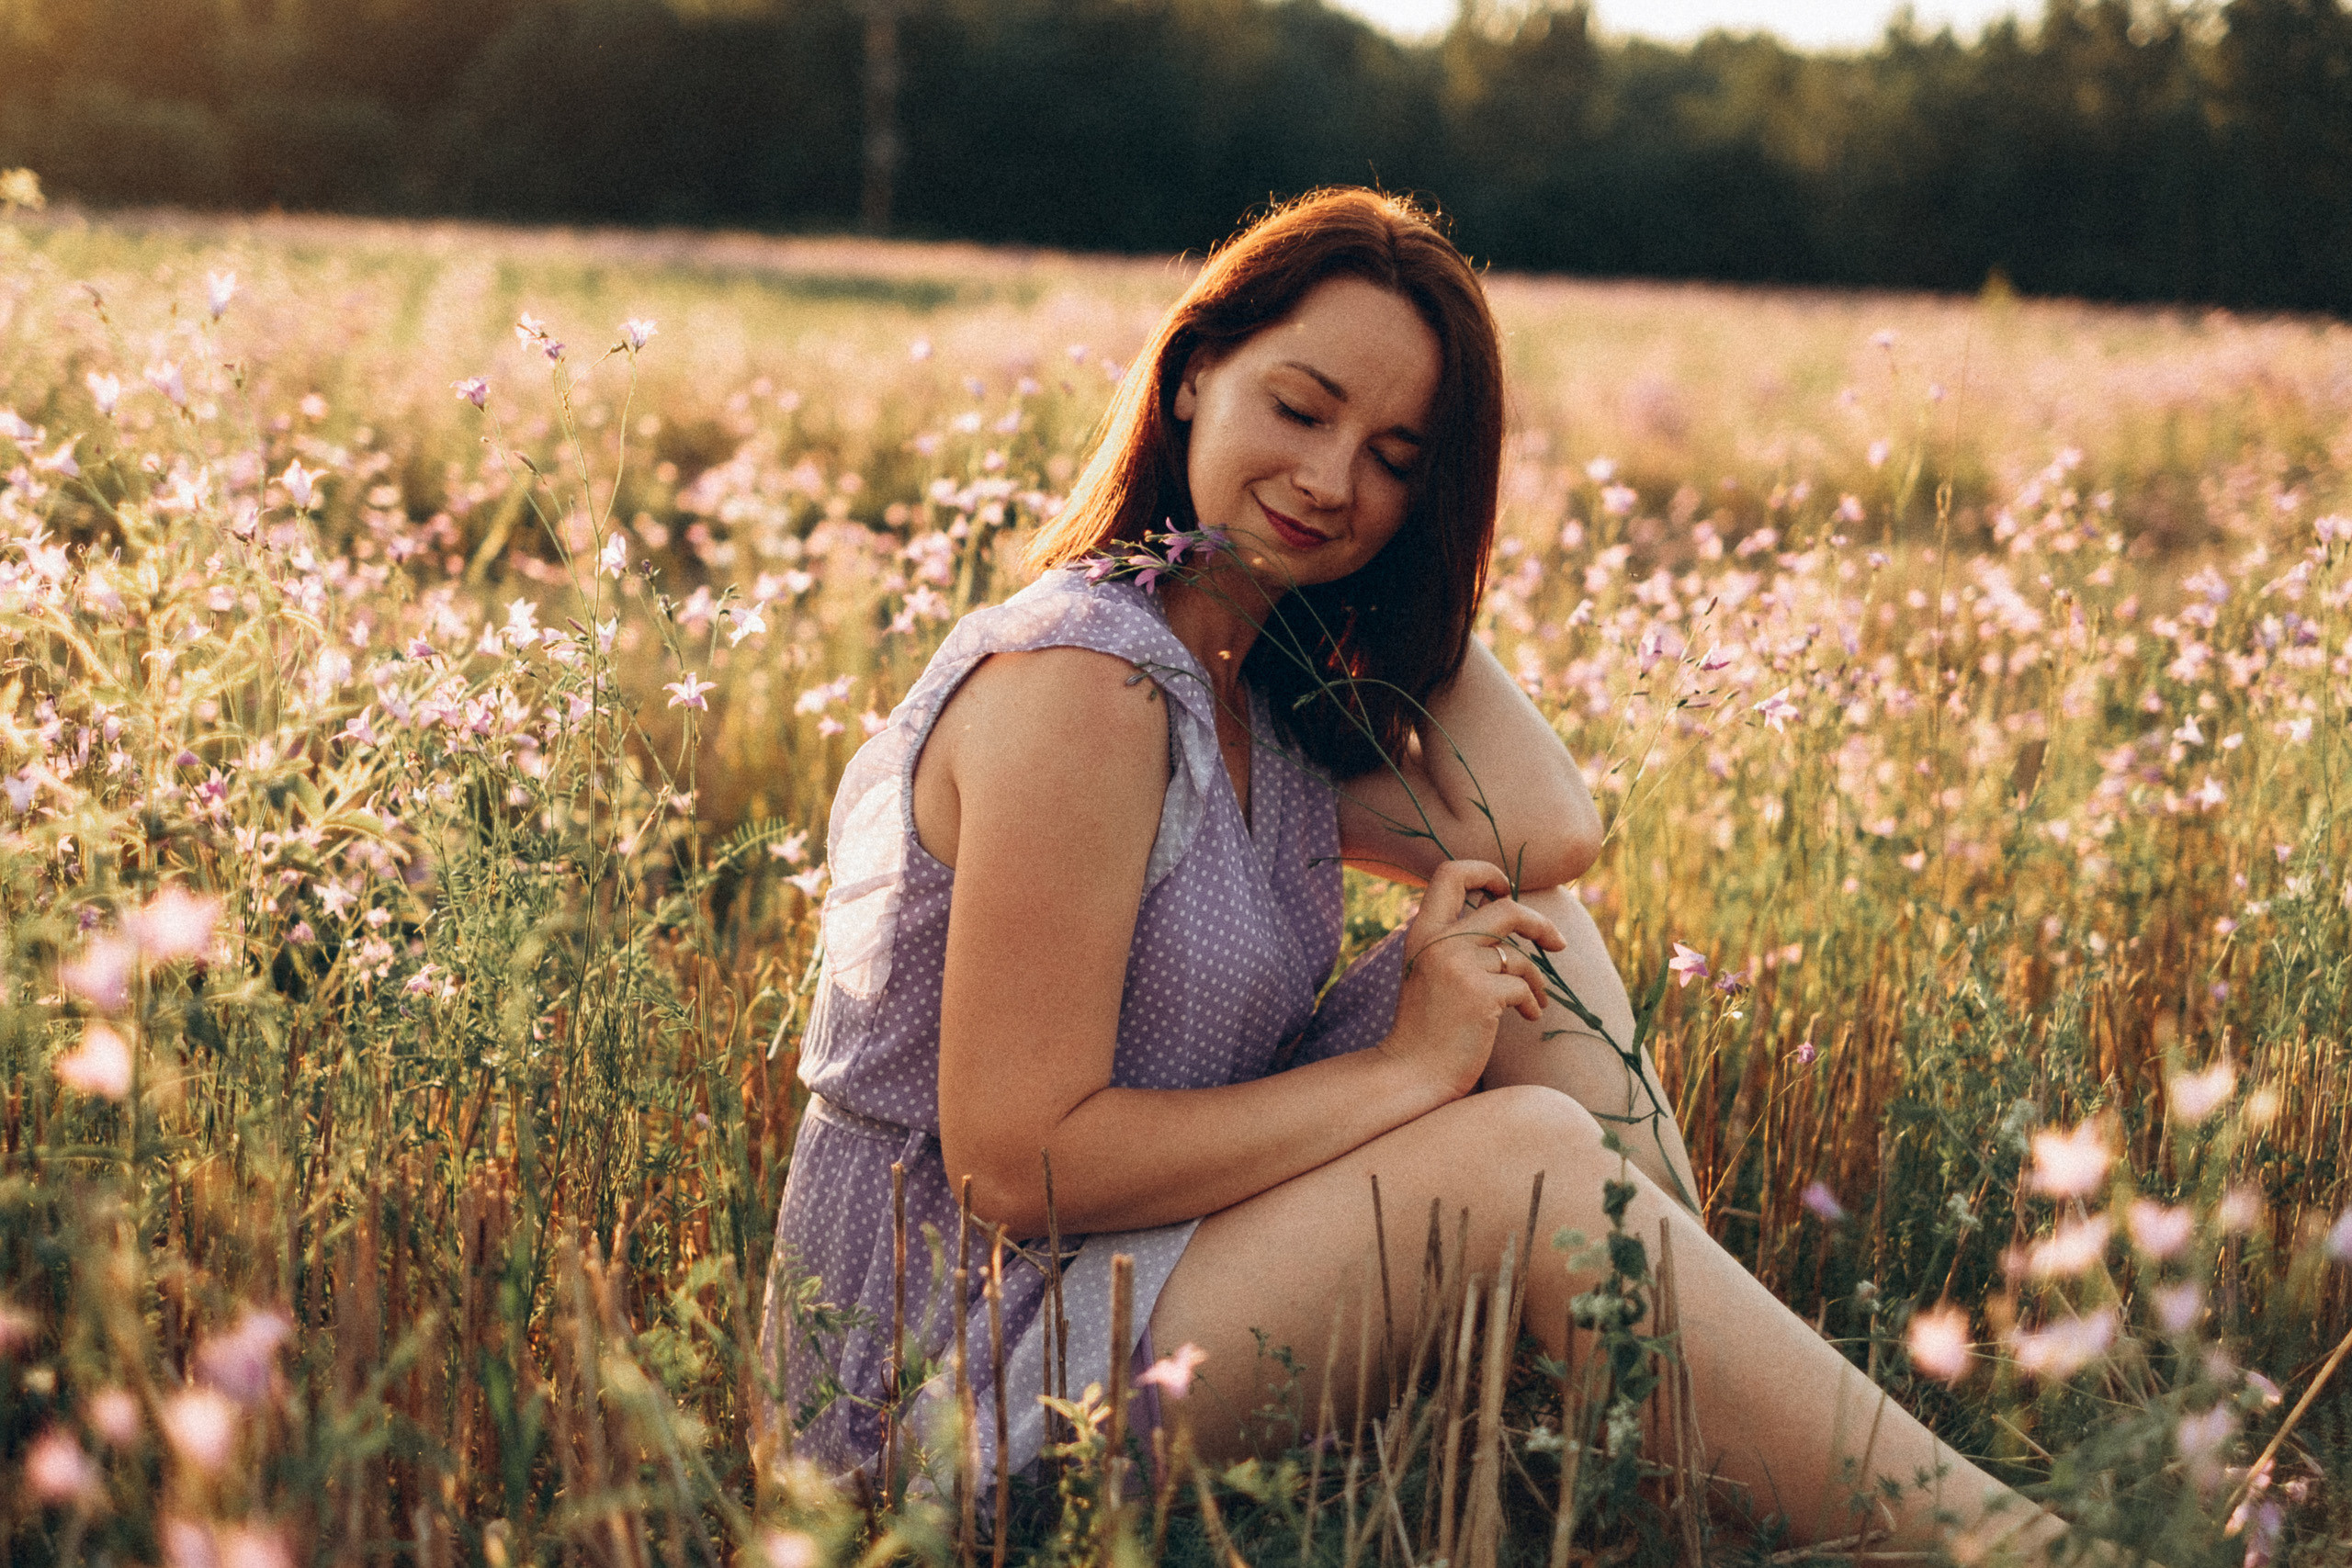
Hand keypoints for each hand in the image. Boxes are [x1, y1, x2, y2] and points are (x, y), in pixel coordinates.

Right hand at [1381, 860, 1565, 1102]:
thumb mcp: (1430, 969)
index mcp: (1422, 931)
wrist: (1412, 1071)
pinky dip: (1531, 1004)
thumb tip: (1503, 910)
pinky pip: (1523, 988)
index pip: (1451, 873)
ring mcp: (1458, 966)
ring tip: (1535, 1001)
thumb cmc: (1426, 1026)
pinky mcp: (1480, 993)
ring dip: (1535, 982)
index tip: (1504, 890)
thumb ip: (1454, 940)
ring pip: (1519, 958)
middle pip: (1506, 908)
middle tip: (1557, 943)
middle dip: (1540, 924)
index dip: (1486, 873)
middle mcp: (1439, 941)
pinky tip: (1528, 1017)